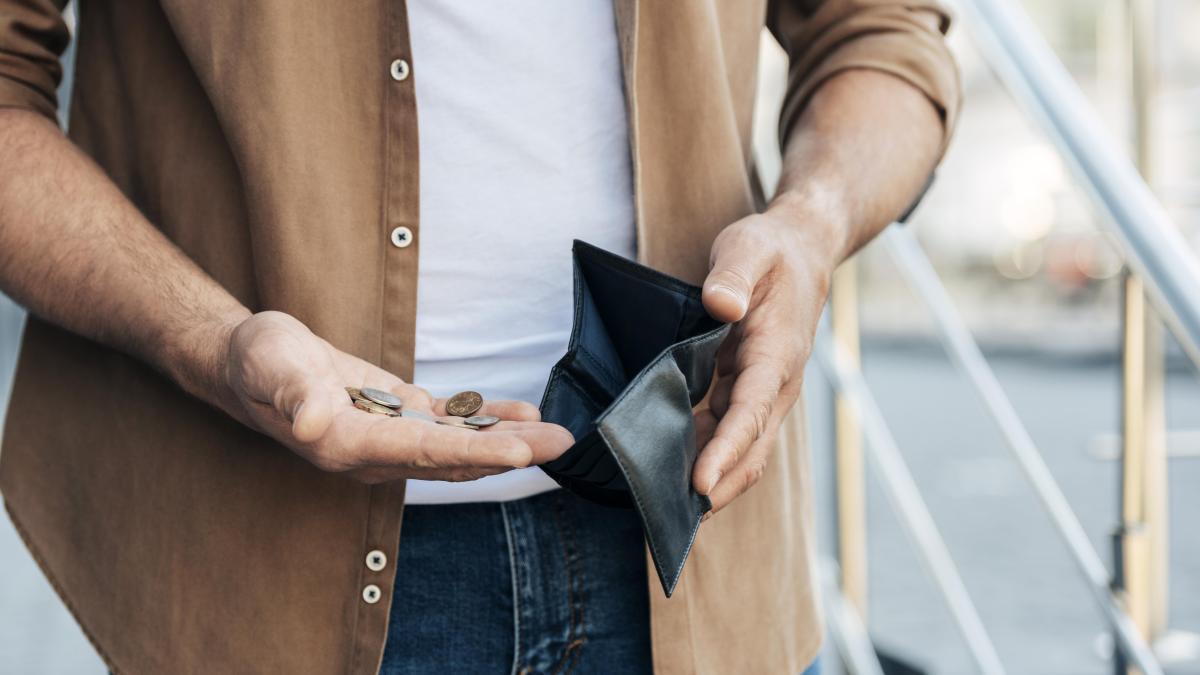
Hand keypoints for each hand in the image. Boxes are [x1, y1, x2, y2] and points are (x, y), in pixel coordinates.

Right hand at [211, 311, 573, 483]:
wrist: (250, 361)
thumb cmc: (258, 362)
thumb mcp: (270, 366)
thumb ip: (293, 395)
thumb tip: (309, 423)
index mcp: (346, 444)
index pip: (422, 452)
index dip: (474, 452)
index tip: (521, 452)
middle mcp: (374, 451)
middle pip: (452, 457)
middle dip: (509, 453)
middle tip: (561, 445)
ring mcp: (389, 436)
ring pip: (458, 444)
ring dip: (507, 440)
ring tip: (557, 436)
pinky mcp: (397, 416)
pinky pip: (450, 423)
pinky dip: (486, 419)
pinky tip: (522, 413)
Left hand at [692, 205, 837, 514]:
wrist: (802, 252)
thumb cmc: (771, 251)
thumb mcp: (749, 247)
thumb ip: (734, 276)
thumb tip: (721, 305)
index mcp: (778, 354)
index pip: (752, 412)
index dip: (726, 451)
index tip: (701, 484)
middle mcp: (776, 383)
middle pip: (751, 448)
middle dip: (718, 486)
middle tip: (673, 519)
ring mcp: (763, 392)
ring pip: (740, 449)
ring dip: (710, 480)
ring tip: (664, 507)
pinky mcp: (748, 391)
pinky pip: (727, 433)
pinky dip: (704, 456)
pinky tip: (668, 470)